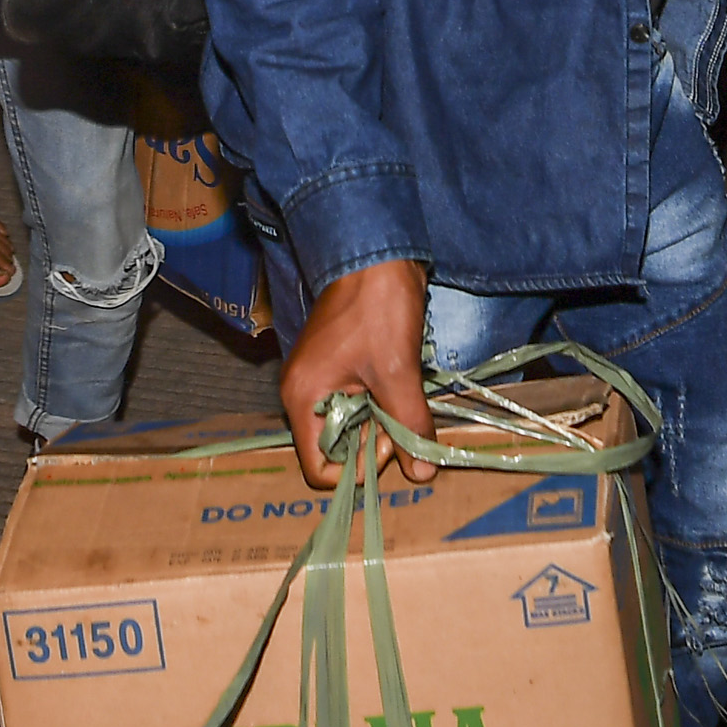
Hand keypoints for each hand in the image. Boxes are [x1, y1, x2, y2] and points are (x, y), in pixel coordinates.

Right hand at [278, 260, 434, 491]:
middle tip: (401, 413)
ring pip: (350, 427)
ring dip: (380, 422)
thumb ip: (408, 425)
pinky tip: (399, 384)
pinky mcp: (339, 368)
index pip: (318, 469)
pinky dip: (380, 404)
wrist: (377, 252)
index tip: (387, 437)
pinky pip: (357, 404)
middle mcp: (303, 394)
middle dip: (372, 443)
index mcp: (302, 398)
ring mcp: (320, 380)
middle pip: (335, 450)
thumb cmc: (379, 309)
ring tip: (403, 395)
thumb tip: (424, 473)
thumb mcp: (397, 373)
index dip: (358, 466)